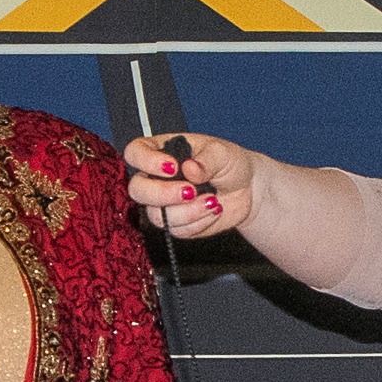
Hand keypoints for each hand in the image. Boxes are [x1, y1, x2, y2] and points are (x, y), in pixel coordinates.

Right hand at [123, 133, 254, 241]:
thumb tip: (190, 169)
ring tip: (212, 200)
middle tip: (190, 190)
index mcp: (161, 152)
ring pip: (156, 215)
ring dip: (187, 211)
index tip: (173, 167)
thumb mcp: (222, 153)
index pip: (135, 153)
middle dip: (163, 193)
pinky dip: (198, 222)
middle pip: (137, 189)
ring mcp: (163, 203)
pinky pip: (176, 230)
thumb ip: (206, 160)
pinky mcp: (175, 224)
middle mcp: (156, 178)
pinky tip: (213, 210)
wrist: (246, 189)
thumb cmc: (229, 163)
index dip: (146, 161)